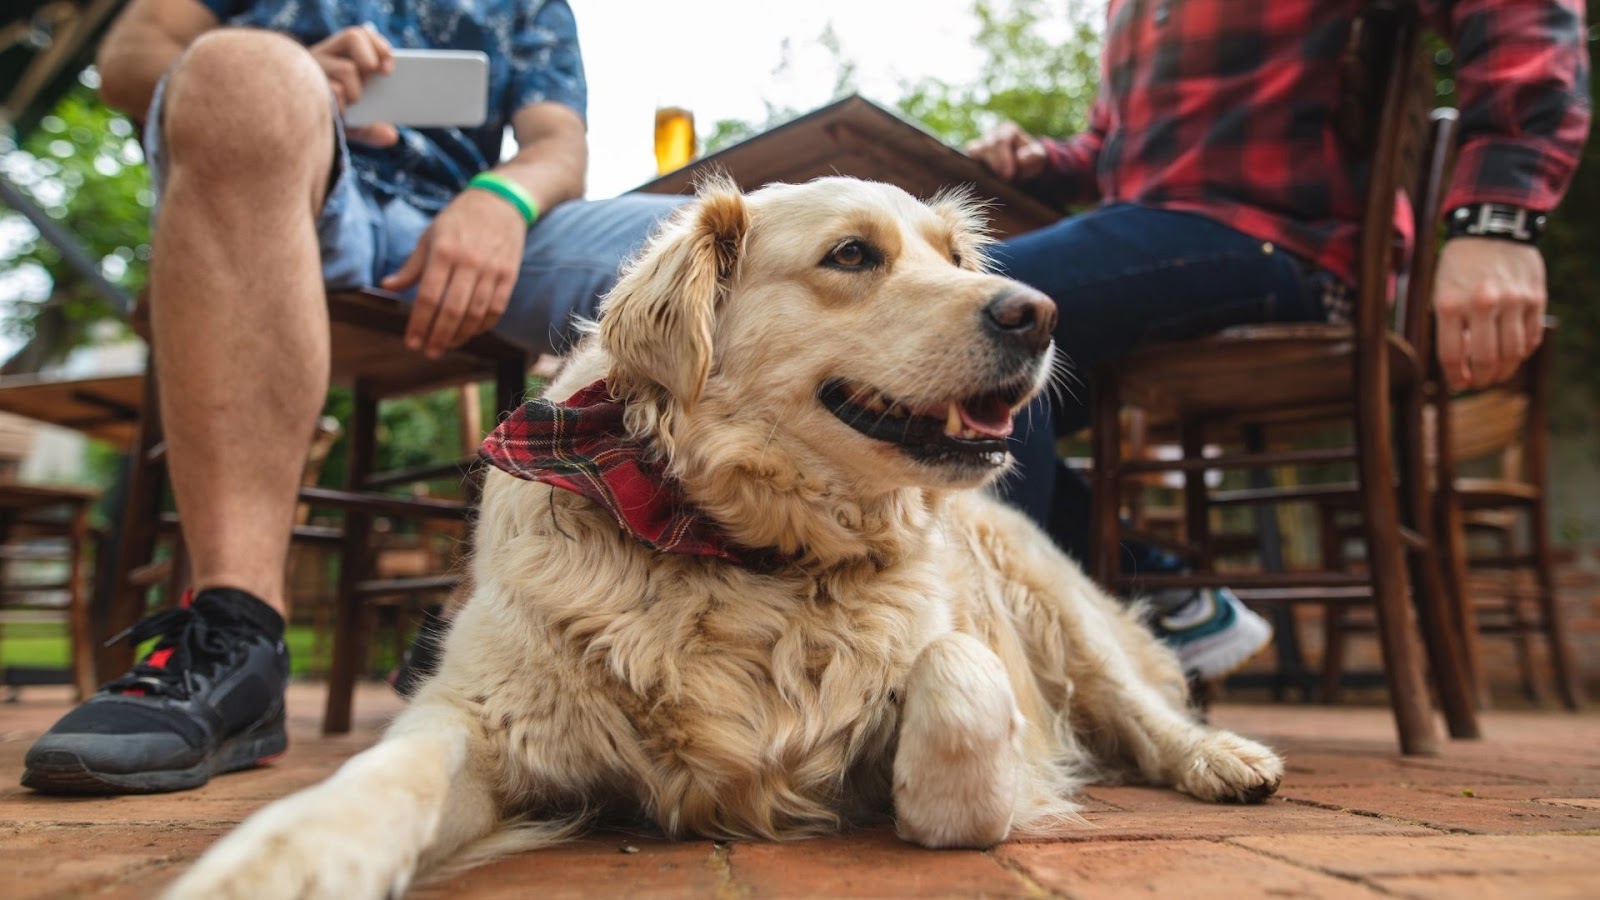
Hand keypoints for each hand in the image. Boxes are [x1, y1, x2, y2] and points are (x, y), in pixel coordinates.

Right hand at [308, 24, 397, 146]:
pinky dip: (341, 107)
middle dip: (370, 59)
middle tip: (378, 75)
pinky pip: (333, 91)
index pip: (359, 34)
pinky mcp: (302, 83)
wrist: (287, 133)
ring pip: (347, 69)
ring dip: (356, 92)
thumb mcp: (352, 125)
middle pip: (353, 37)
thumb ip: (372, 129)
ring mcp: (309, 66)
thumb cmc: (324, 122)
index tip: (390, 68)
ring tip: (350, 103)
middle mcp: (321, 56)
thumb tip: (391, 136)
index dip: (378, 45)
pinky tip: (336, 113)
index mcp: (335, 56)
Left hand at [381, 189, 526, 357]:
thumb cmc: (458, 220)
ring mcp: (491, 270)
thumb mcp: (429, 236)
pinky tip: (470, 333)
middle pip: (452, 310)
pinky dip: (482, 326)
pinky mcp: (508, 275)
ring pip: (475, 313)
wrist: (500, 203)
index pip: (428, 296)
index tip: (412, 341)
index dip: (419, 324)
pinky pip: (495, 309)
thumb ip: (411, 266)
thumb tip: (387, 286)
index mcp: (443, 251)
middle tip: (429, 351)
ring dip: (460, 335)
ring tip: (446, 345)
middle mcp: (468, 262)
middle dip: (438, 336)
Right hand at [964, 121, 1048, 182]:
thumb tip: (1020, 159)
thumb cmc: (1030, 160)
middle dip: (994, 164)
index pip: (1001, 140)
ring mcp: (979, 144)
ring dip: (983, 167)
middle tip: (1002, 180)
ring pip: (973, 150)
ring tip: (992, 180)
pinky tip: (982, 180)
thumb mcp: (1038, 158)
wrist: (1022, 167)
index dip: (1003, 157)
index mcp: (1008, 130)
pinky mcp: (972, 156)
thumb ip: (1033, 156)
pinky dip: (973, 170)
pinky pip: (966, 160)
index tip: (1009, 175)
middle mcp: (991, 134)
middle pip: (986, 145)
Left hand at [1433, 237, 1546, 390]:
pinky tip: (1514, 354)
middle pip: (1485, 360)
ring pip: (1512, 353)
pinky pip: (1531, 337)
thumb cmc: (1459, 265)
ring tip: (1496, 374)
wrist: (1491, 228)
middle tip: (1478, 382)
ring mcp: (1513, 301)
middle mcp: (1483, 304)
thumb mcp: (1441, 292)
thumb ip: (1448, 326)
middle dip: (1481, 379)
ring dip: (1504, 371)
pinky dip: (1523, 352)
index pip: (1452, 356)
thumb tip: (1457, 364)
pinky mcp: (1535, 298)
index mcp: (1450, 304)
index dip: (1455, 377)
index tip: (1457, 384)